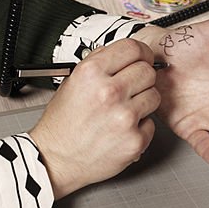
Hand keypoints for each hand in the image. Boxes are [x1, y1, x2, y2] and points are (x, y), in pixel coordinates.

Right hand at [29, 38, 158, 198]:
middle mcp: (109, 92)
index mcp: (92, 73)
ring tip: (123, 111)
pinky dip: (140, 127)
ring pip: (154, 96)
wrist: (54, 160)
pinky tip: (122, 129)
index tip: (141, 59)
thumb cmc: (62, 124)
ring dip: (143, 102)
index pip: (133, 48)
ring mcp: (124, 117)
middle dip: (141, 79)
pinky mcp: (134, 140)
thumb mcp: (72, 82)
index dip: (141, 53)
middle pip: (148, 71)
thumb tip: (121, 52)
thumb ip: (98, 62)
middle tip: (131, 89)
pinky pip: (151, 124)